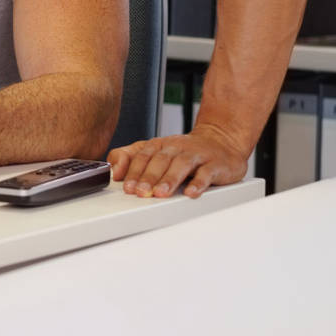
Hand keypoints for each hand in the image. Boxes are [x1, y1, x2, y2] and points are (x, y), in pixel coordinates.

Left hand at [109, 123, 252, 197]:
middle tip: (140, 192)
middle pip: (160, 160)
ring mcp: (197, 155)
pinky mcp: (215, 164)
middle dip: (148, 177)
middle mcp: (177, 147)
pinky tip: (191, 193)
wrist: (222, 142)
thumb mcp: (156, 150)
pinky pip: (206, 173)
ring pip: (181, 165)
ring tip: (160, 193)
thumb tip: (114, 171)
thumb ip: (130, 157)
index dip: (133, 171)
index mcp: (160, 145)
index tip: (126, 187)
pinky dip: (199, 183)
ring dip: (170, 180)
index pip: (143, 156)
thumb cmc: (185, 151)